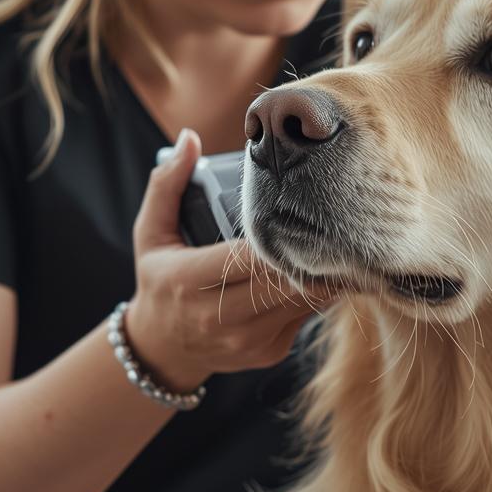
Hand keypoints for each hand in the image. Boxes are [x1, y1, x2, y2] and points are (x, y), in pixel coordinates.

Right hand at [124, 128, 339, 391]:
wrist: (162, 349)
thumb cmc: (159, 279)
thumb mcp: (151, 232)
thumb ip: (167, 184)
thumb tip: (190, 139)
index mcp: (189, 282)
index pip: (248, 256)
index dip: (282, 234)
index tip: (305, 205)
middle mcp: (220, 318)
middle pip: (283, 278)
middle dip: (313, 250)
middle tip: (339, 216)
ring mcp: (248, 341)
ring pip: (303, 299)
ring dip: (325, 270)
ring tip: (340, 238)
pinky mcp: (270, 352)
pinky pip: (305, 315)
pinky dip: (317, 290)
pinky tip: (324, 266)